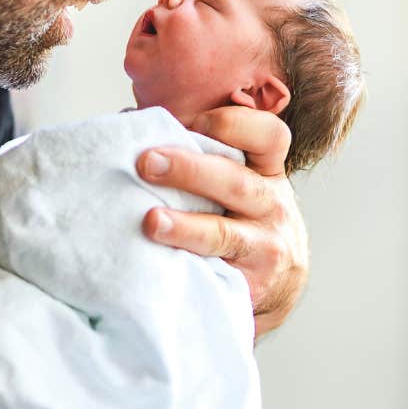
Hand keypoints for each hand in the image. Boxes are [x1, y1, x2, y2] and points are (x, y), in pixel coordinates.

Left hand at [136, 106, 308, 337]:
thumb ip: (199, 152)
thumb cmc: (240, 217)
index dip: (234, 125)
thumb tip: (130, 122)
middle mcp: (273, 206)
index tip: (194, 123)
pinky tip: (159, 262)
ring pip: (225, 233)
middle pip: (236, 182)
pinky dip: (186, 265)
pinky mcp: (250, 286)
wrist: (278, 284)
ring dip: (185, 226)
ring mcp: (265, 248)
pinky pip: (216, 274)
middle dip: (189, 170)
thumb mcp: (236, 181)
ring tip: (152, 221)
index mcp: (266, 171)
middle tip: (147, 162)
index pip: (268, 136)